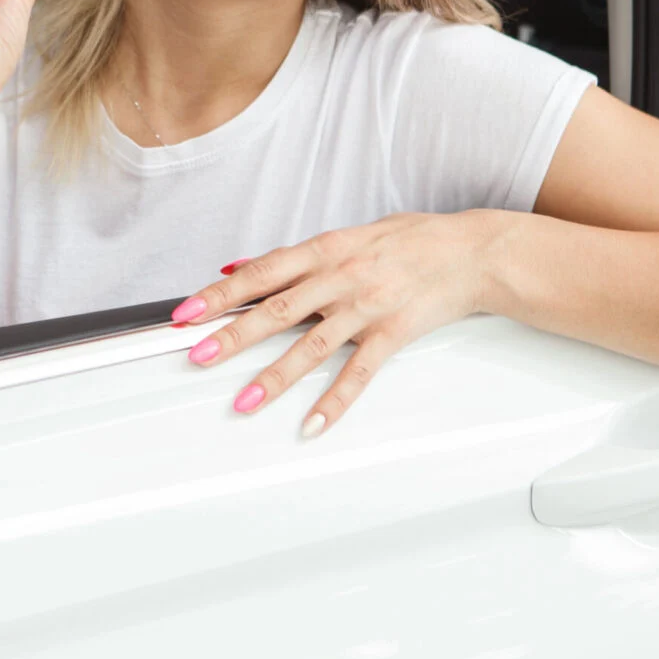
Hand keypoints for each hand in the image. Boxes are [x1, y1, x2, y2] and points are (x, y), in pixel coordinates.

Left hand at [171, 212, 500, 436]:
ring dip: (274, 377)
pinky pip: (359, 373)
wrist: (471, 251)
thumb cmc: (409, 241)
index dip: (220, 294)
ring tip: (244, 401)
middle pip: (277, 310)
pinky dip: (334, 401)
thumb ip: (294, 256)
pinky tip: (312, 423)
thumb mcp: (348, 235)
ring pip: (312, 345)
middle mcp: (341, 277)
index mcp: (326, 249)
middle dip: (233, 335)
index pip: (261, 272)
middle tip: (198, 356)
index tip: (187, 313)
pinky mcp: (393, 332)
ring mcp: (367, 307)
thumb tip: (238, 267)